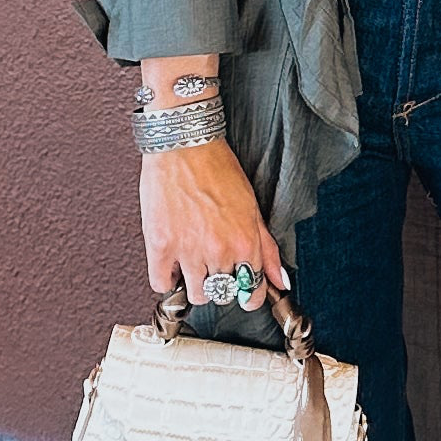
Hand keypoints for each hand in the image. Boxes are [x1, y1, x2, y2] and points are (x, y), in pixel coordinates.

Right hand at [139, 137, 287, 311]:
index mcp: (244, 242)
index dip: (249, 295)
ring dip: (195, 284)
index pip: (252, 292)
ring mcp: (188, 251)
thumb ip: (267, 249)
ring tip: (193, 262)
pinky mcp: (160, 246)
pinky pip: (162, 283)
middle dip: (222, 284)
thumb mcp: (253, 208)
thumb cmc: (218, 168)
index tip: (244, 293)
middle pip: (223, 294)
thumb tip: (280, 282)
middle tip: (215, 264)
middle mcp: (218, 251)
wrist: (184, 145)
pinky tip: (172, 264)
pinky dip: (167, 279)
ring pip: (196, 295)